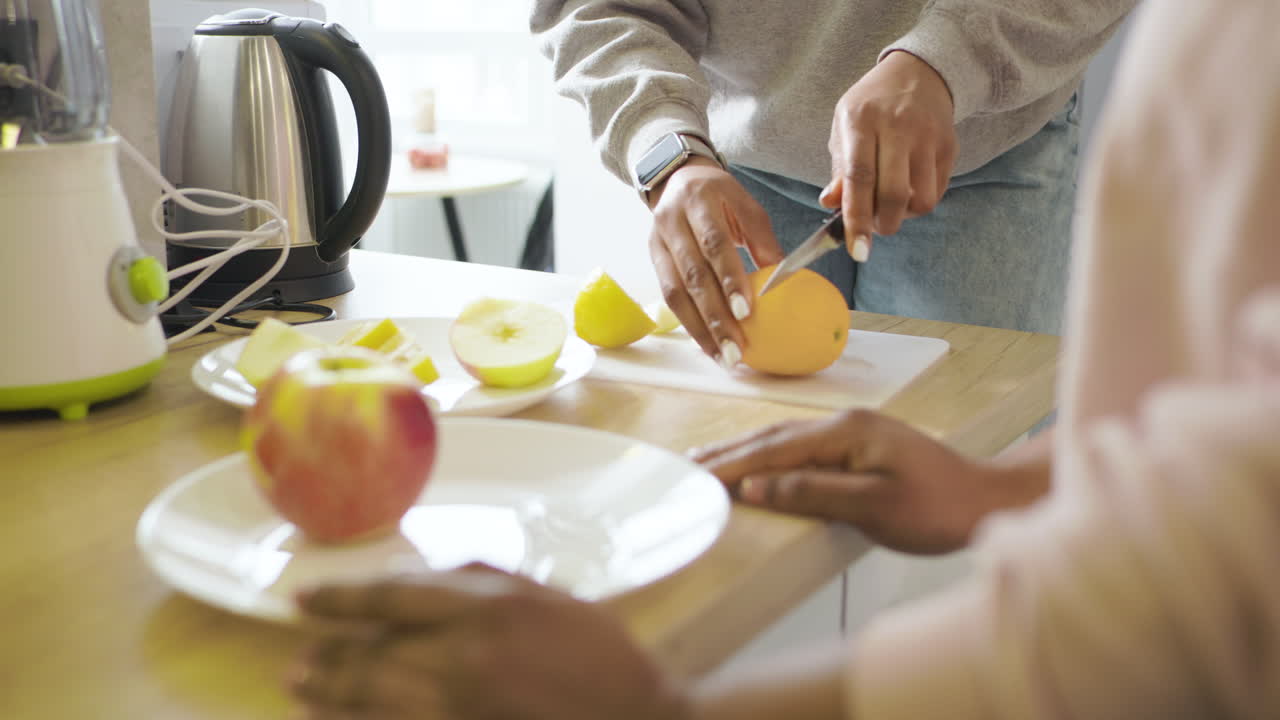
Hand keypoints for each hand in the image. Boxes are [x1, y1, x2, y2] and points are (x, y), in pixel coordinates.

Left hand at [290, 563, 688, 719]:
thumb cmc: (602, 654)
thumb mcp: (549, 595)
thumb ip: (485, 577)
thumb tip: (422, 569)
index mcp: (489, 610)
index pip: (393, 599)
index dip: (342, 599)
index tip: (306, 599)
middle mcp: (466, 658)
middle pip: (374, 656)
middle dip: (329, 658)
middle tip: (298, 660)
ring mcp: (462, 709)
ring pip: (375, 702)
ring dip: (333, 696)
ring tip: (303, 690)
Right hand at [648, 158, 783, 368]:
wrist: (677, 179)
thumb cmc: (719, 196)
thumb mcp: (745, 204)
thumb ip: (762, 238)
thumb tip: (781, 279)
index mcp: (700, 200)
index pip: (714, 243)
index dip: (729, 279)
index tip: (747, 312)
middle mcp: (673, 221)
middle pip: (693, 274)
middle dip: (715, 316)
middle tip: (735, 349)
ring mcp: (657, 241)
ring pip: (675, 292)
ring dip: (700, 328)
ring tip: (722, 356)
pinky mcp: (652, 259)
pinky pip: (668, 296)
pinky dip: (689, 323)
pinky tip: (706, 344)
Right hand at [694, 409, 1043, 553]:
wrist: (990, 500)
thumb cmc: (941, 508)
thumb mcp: (875, 507)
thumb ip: (812, 493)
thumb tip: (759, 486)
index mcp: (846, 433)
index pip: (772, 450)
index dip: (730, 465)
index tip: (694, 477)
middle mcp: (846, 423)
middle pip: (772, 436)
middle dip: (727, 452)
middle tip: (685, 464)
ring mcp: (855, 431)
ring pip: (785, 438)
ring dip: (746, 450)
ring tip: (709, 460)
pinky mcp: (862, 444)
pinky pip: (803, 446)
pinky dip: (772, 454)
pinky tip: (759, 461)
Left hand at [822, 50, 956, 261]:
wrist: (920, 71)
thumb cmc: (872, 104)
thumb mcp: (844, 125)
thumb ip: (839, 168)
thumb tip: (831, 204)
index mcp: (863, 121)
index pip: (859, 178)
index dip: (856, 218)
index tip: (856, 250)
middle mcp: (898, 127)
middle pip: (894, 194)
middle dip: (882, 225)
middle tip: (874, 227)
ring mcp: (928, 137)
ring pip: (921, 200)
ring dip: (904, 216)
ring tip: (892, 204)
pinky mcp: (949, 146)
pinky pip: (937, 192)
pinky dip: (920, 203)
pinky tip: (909, 190)